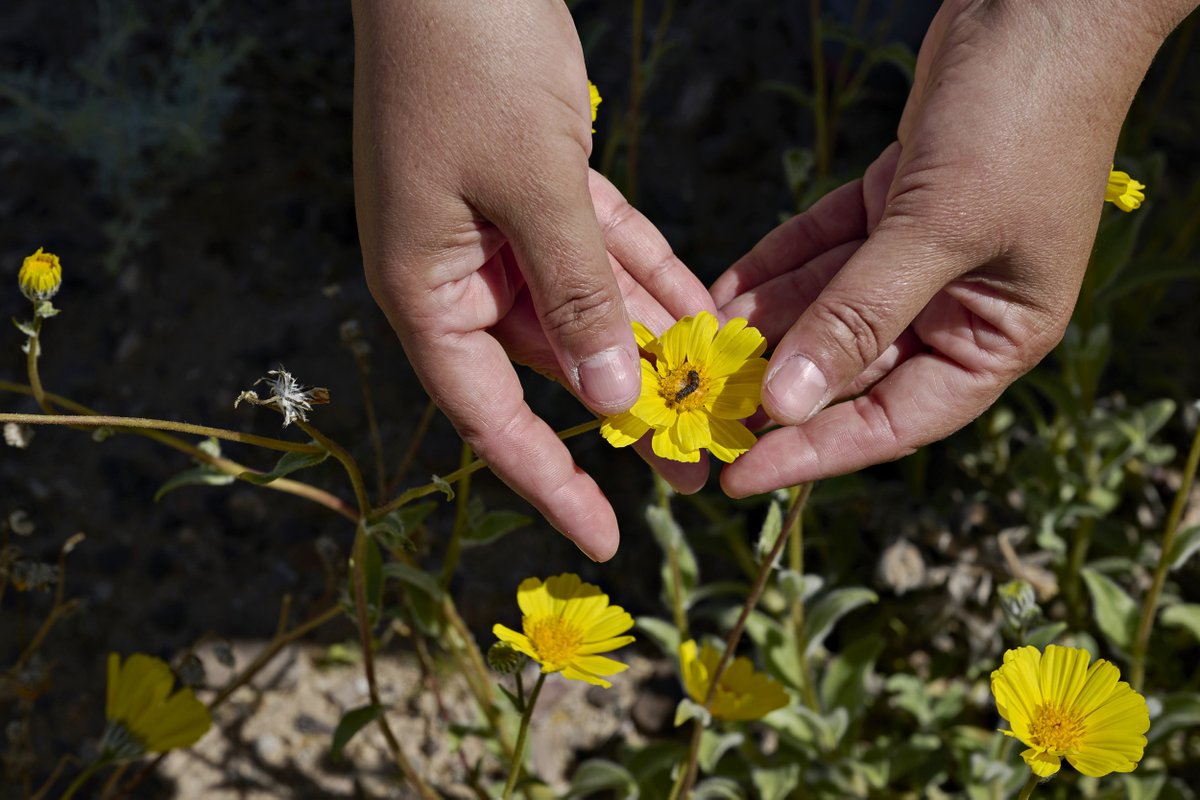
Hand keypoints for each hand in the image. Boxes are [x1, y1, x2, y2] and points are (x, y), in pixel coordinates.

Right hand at [352, 0, 713, 558]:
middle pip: (548, 368)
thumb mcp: (534, 190)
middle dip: (624, 417)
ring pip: (585, 313)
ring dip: (648, 353)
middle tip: (697, 469)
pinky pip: (602, 252)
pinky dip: (648, 281)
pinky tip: (703, 317)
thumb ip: (575, 296)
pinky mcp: (539, 187)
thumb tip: (607, 399)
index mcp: (425, 289)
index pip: (489, 415)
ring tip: (717, 404)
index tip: (604, 540)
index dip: (548, 481)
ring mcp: (497, 229)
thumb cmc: (471, 63)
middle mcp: (458, 272)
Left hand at [711, 0, 1183, 496]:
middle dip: (776, 382)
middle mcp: (958, 306)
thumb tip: (791, 402)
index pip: (896, 421)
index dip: (816, 453)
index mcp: (997, 337)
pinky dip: (775, 268)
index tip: (742, 477)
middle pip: (852, 369)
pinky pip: (821, 252)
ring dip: (764, 325)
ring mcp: (922, 256)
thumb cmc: (1018, 122)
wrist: (1044, 5)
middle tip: (700, 403)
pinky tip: (721, 291)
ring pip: (827, 308)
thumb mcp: (934, 231)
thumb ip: (860, 317)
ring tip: (694, 345)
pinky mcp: (892, 205)